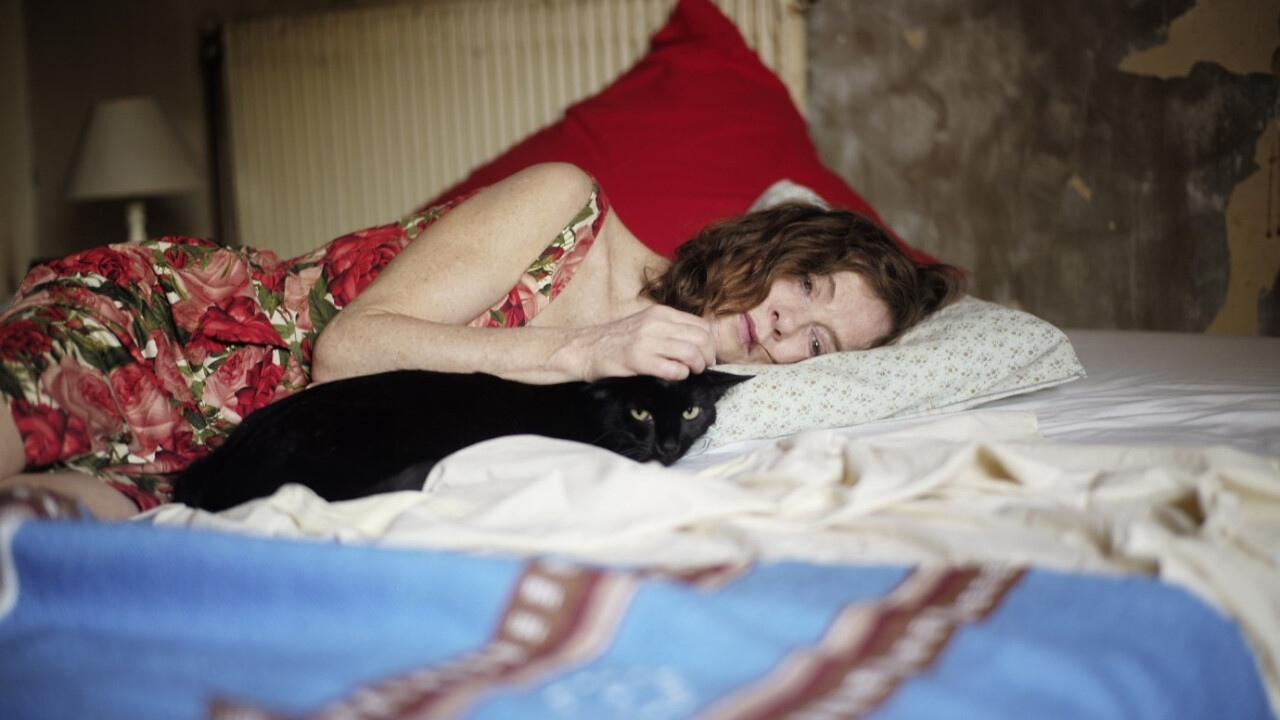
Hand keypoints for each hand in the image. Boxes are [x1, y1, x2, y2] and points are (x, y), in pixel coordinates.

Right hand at [573, 306, 715, 380]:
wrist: (585, 349)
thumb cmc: (617, 340)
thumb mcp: (646, 324)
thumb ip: (670, 329)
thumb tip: (700, 343)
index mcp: (661, 313)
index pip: (701, 325)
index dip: (711, 343)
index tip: (707, 356)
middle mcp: (656, 323)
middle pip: (701, 338)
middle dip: (708, 356)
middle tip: (703, 367)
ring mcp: (646, 341)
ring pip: (691, 352)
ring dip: (697, 366)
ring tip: (691, 372)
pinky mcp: (638, 360)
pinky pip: (673, 369)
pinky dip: (681, 374)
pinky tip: (674, 375)